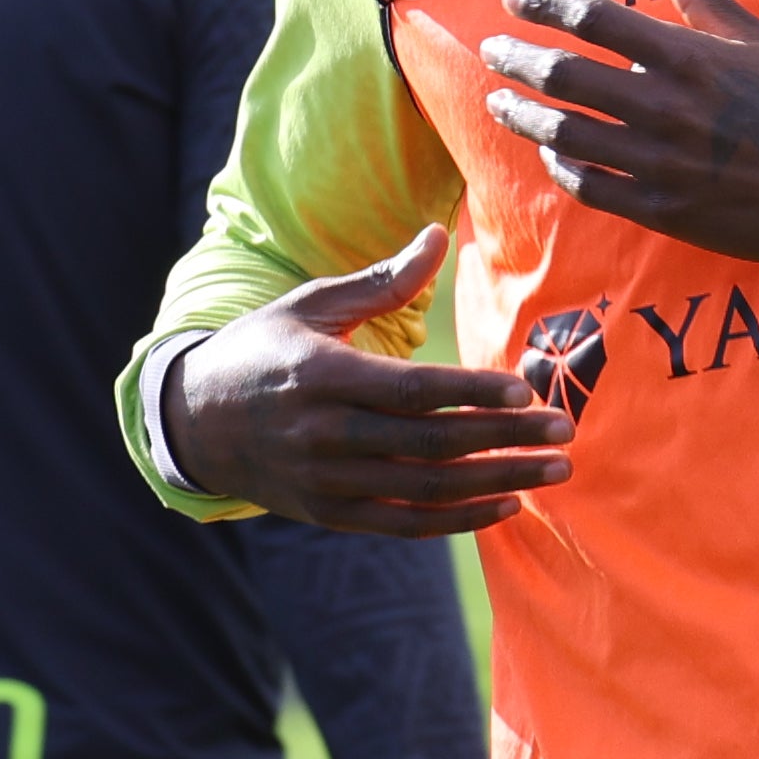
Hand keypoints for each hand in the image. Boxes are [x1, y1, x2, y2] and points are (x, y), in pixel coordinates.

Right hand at [167, 225, 574, 537]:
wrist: (194, 422)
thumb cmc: (261, 350)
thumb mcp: (310, 305)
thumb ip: (381, 280)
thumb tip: (436, 235)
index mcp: (322, 374)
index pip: (411, 389)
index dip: (473, 392)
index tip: (527, 391)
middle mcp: (325, 434)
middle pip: (431, 442)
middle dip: (505, 439)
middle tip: (564, 431)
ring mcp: (328, 481)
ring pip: (427, 489)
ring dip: (498, 482)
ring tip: (553, 469)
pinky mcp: (331, 514)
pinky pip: (405, 523)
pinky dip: (460, 520)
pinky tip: (507, 505)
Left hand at [475, 0, 758, 267]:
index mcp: (687, 58)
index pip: (594, 19)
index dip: (544, 4)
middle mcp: (663, 108)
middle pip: (564, 76)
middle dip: (517, 59)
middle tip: (492, 50)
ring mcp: (658, 162)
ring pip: (565, 134)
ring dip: (523, 115)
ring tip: (498, 103)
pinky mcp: (662, 208)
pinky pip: (593, 186)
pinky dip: (563, 168)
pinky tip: (551, 156)